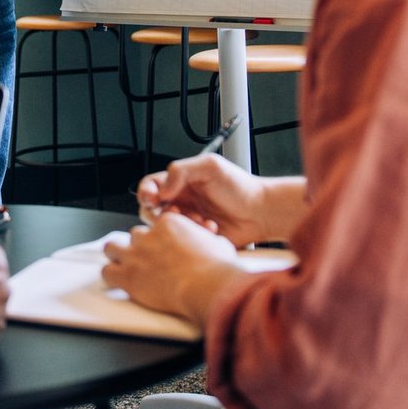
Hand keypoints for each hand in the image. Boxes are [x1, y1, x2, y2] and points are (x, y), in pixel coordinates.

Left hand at [101, 214, 241, 322]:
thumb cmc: (215, 268)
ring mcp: (135, 254)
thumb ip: (209, 240)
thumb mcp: (219, 244)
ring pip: (112, 247)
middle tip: (148, 261)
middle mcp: (148, 236)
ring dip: (117, 256)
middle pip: (135, 236)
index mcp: (168, 224)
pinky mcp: (127, 275)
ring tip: (124, 266)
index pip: (154, 225)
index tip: (161, 248)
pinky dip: (111, 276)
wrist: (206, 285)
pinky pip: (107, 272)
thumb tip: (215, 243)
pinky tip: (118, 282)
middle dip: (140, 247)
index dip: (157, 238)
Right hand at [135, 153, 273, 247]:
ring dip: (179, 224)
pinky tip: (211, 228)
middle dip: (161, 213)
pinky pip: (181, 241)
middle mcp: (180, 202)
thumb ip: (181, 171)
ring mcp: (187, 221)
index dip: (146, 192)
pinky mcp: (194, 239)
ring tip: (200, 220)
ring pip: (165, 227)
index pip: (150, 185)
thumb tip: (161, 188)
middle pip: (151, 209)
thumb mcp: (210, 167)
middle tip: (178, 213)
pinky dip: (193, 234)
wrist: (261, 212)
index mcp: (179, 182)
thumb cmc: (239, 187)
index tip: (153, 197)